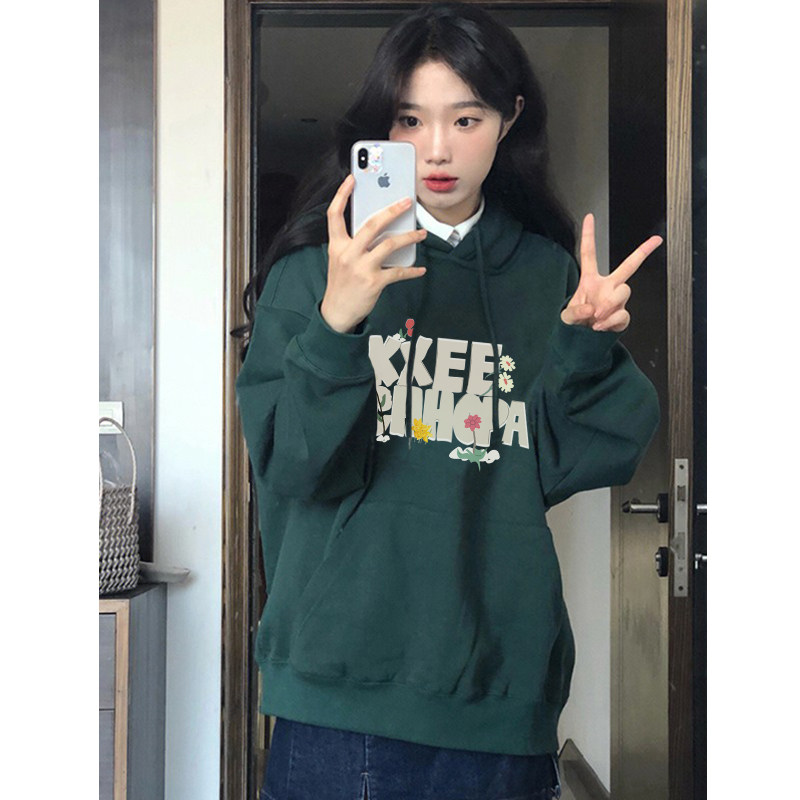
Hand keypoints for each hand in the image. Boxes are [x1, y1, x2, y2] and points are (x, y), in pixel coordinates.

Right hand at [320, 174, 427, 332]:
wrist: (337, 313)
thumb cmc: (342, 284)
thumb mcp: (340, 260)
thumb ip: (354, 244)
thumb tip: (380, 229)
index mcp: (337, 245)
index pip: (334, 214)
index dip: (341, 194)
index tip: (351, 179)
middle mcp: (348, 254)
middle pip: (372, 224)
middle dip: (392, 211)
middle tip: (407, 203)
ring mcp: (361, 268)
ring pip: (390, 245)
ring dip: (409, 237)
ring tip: (421, 234)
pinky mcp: (374, 282)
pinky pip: (398, 272)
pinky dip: (411, 270)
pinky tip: (420, 269)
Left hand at [561, 213, 662, 332]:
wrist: (582, 342)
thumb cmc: (575, 325)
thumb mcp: (567, 317)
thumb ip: (575, 312)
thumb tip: (591, 309)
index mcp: (590, 280)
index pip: (589, 254)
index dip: (588, 235)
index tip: (589, 217)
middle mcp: (607, 286)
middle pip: (628, 266)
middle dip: (643, 251)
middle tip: (655, 240)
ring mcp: (617, 300)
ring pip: (624, 291)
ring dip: (609, 304)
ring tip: (596, 316)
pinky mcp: (622, 315)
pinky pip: (623, 313)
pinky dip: (610, 320)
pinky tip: (600, 326)